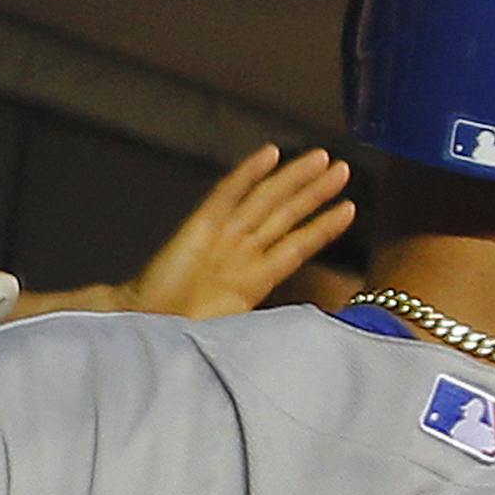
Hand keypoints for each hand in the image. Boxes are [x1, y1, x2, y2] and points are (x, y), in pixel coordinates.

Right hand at [118, 145, 355, 318]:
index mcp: (253, 280)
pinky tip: (271, 154)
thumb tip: (315, 328)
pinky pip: (227, 194)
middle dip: (314, 191)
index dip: (322, 227)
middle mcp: (241, 253)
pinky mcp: (199, 227)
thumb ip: (274, 324)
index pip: (296, 245)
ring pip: (265, 200)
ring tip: (324, 159)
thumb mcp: (242, 334)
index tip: (350, 208)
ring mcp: (221, 237)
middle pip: (285, 214)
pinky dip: (247, 173)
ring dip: (294, 179)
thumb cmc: (185, 340)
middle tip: (343, 168)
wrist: (145, 331)